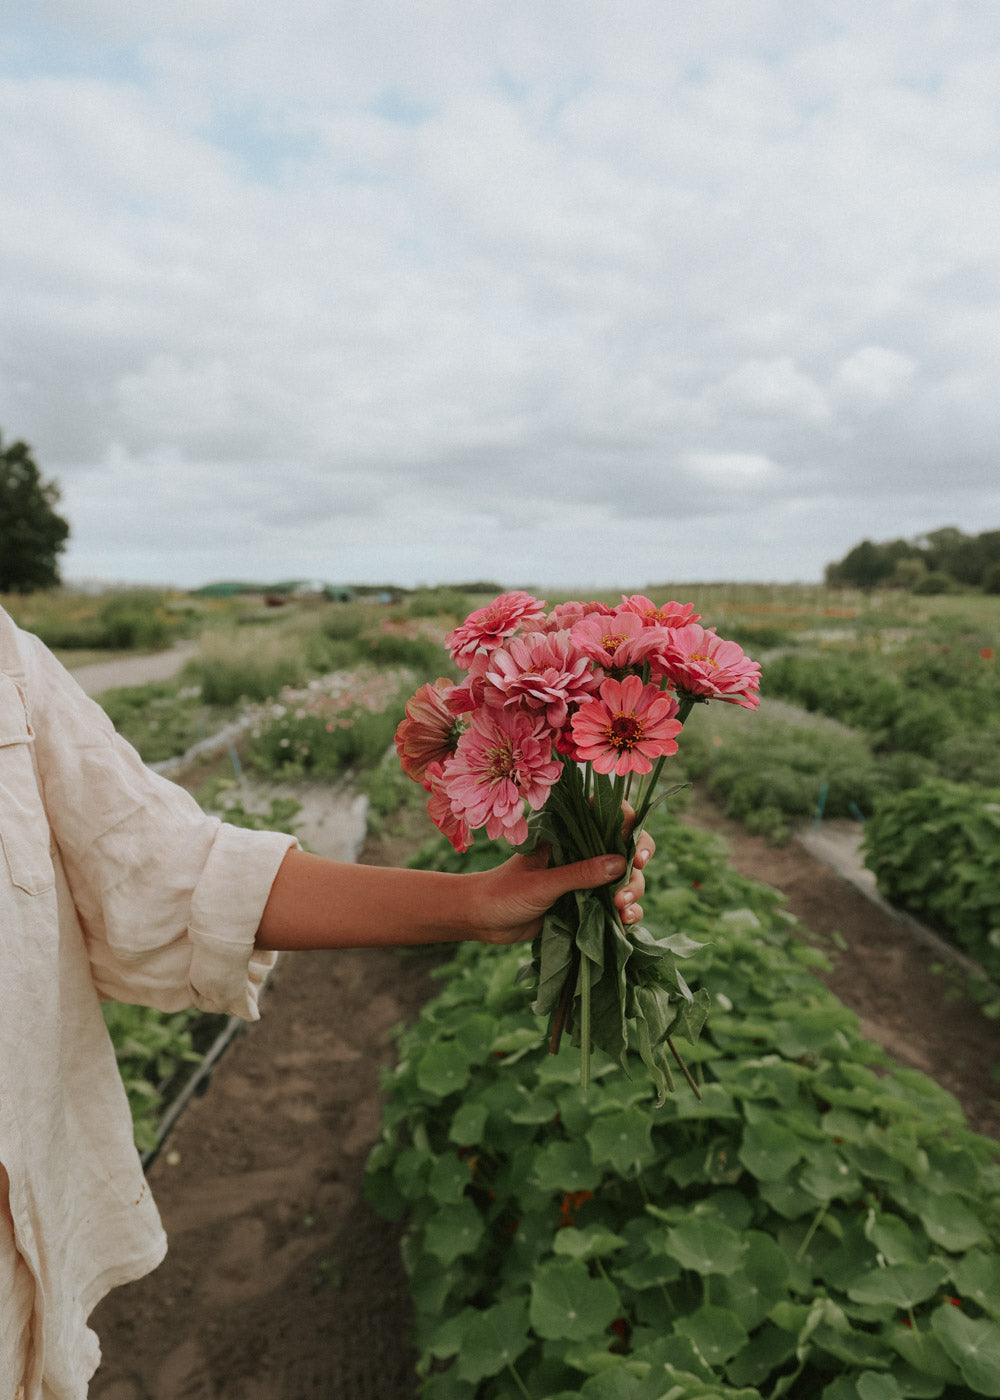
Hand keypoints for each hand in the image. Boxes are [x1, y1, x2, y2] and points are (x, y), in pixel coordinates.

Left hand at [467, 821, 655, 945]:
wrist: (482, 920)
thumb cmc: (503, 893)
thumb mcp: (542, 883)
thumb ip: (579, 873)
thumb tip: (621, 863)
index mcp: (567, 835)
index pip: (606, 817)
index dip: (628, 825)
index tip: (635, 848)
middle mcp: (581, 852)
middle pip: (624, 850)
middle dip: (634, 868)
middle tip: (628, 887)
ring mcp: (585, 878)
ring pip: (624, 879)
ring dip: (632, 892)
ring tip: (623, 910)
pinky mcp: (585, 903)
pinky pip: (615, 904)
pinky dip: (626, 912)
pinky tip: (626, 922)